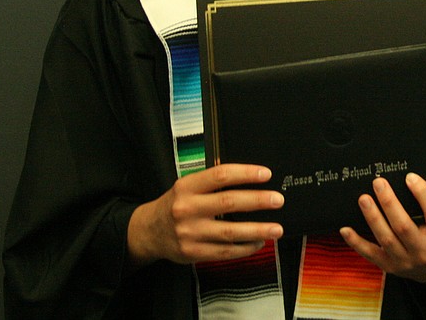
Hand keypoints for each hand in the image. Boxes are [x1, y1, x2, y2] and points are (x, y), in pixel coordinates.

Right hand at [127, 163, 283, 266]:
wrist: (148, 232)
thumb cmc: (175, 205)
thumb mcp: (187, 186)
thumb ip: (212, 180)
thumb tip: (247, 174)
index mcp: (187, 187)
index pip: (220, 176)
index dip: (245, 173)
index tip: (266, 174)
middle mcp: (187, 209)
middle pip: (228, 203)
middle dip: (257, 201)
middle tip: (277, 200)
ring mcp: (189, 233)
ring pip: (229, 232)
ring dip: (257, 230)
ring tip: (276, 228)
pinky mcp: (193, 253)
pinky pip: (224, 252)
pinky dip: (245, 248)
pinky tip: (258, 243)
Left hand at [340, 172, 425, 283]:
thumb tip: (408, 181)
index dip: (422, 193)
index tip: (410, 177)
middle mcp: (423, 251)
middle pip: (403, 226)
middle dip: (389, 202)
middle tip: (379, 183)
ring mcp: (405, 262)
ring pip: (386, 238)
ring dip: (373, 217)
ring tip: (364, 199)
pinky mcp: (390, 267)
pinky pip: (370, 254)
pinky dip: (356, 241)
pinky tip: (346, 229)